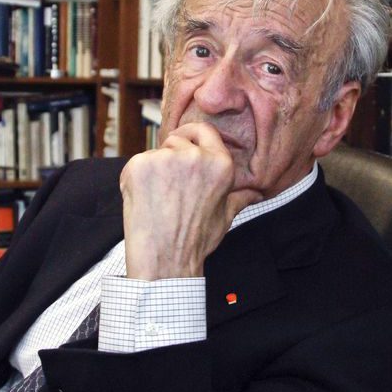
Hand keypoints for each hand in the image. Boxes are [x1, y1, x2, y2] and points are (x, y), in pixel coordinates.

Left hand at [120, 123, 262, 280]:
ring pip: (155, 153)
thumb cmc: (194, 241)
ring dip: (153, 169)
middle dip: (170, 156)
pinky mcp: (140, 165)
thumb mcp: (225, 217)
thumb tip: (256, 193)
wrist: (164, 260)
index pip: (205, 130)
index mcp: (220, 164)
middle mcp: (194, 156)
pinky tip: (143, 200)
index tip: (183, 141)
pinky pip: (136, 163)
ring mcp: (165, 158)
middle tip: (169, 186)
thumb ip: (239, 197)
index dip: (192, 134)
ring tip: (158, 198)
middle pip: (176, 140)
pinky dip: (135, 178)